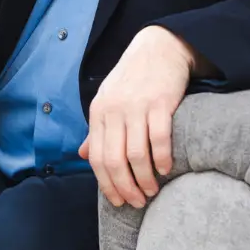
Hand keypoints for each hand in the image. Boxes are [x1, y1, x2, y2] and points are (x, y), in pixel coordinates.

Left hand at [78, 26, 196, 208]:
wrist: (158, 48)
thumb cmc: (132, 79)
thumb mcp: (107, 100)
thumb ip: (97, 130)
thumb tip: (83, 156)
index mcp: (98, 112)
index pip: (96, 158)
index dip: (106, 184)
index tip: (118, 202)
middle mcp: (114, 110)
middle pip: (114, 160)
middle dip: (125, 187)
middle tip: (137, 202)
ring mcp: (136, 106)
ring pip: (136, 154)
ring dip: (145, 179)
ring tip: (152, 190)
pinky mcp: (160, 103)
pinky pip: (159, 139)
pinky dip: (162, 159)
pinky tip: (165, 169)